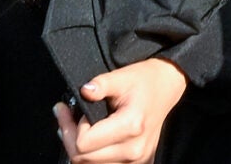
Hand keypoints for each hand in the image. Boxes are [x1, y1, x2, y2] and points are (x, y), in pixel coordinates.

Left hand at [55, 58, 186, 163]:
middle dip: (69, 138)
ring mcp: (137, 159)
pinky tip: (88, 139)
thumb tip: (84, 91)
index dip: (73, 128)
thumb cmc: (145, 80)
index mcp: (131, 126)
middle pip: (83, 159)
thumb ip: (102, 84)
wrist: (167, 87)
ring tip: (74, 128)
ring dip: (77, 150)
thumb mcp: (122, 76)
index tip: (73, 111)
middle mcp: (134, 149)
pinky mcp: (137, 162)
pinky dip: (91, 156)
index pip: (84, 144)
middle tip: (64, 117)